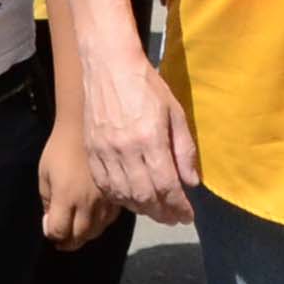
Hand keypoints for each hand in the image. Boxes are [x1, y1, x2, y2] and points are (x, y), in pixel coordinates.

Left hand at [39, 123, 117, 249]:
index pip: (59, 231)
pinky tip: (93, 217)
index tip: (50, 229)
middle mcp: (88, 203)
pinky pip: (110, 220)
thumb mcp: (44, 174)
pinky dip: (100, 224)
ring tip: (77, 230)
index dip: (52, 234)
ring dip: (85, 234)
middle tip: (63, 238)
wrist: (86, 126)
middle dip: (69, 241)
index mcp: (66, 197)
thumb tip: (51, 223)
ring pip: (97, 231)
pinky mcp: (117, 194)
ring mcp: (105, 200)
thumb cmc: (59, 148)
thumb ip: (46, 201)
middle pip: (80, 236)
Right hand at [80, 39, 200, 225]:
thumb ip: (184, 149)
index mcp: (150, 138)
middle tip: (173, 217)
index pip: (166, 185)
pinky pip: (105, 185)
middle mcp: (126, 149)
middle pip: (144, 195)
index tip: (187, 215)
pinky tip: (131, 198)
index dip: (178, 206)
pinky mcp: (91, 151)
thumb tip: (192, 182)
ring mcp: (105, 151)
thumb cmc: (146, 85)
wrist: (109, 66)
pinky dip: (119, 198)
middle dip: (162, 212)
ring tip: (155, 209)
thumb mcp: (175, 112)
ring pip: (123, 194)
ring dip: (141, 208)